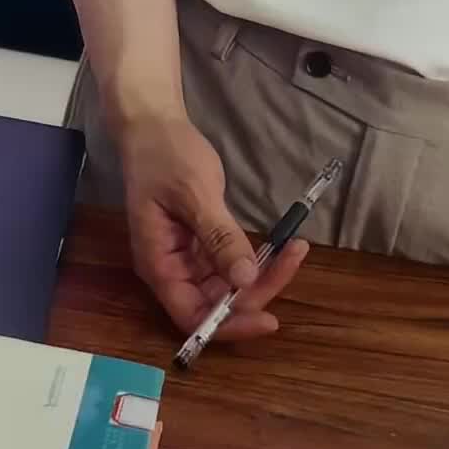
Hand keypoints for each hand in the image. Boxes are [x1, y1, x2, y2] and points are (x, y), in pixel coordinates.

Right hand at [119, 112, 308, 342]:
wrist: (153, 124)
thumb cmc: (166, 156)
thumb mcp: (195, 194)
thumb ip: (219, 237)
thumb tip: (245, 280)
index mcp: (159, 265)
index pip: (192, 316)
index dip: (229, 324)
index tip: (269, 319)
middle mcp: (171, 269)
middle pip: (214, 303)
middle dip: (256, 291)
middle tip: (293, 259)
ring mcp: (185, 256)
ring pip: (225, 284)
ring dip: (261, 275)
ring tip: (295, 250)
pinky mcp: (198, 241)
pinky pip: (227, 262)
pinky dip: (253, 258)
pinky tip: (278, 246)